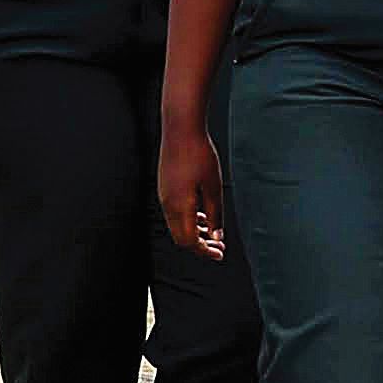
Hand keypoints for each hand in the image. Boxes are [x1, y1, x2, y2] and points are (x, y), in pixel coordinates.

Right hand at [158, 126, 227, 261]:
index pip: (189, 242)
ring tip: (212, 229)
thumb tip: (216, 235)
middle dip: (200, 244)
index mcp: (180, 206)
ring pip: (177, 225)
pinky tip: (201, 213)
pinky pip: (174, 212)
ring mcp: (164, 195)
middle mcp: (167, 204)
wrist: (180, 129)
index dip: (205, 251)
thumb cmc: (198, 153)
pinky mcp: (164, 187)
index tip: (219, 253)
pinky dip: (188, 219)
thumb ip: (215, 214)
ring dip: (194, 232)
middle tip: (218, 245)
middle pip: (181, 238)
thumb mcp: (214, 187)